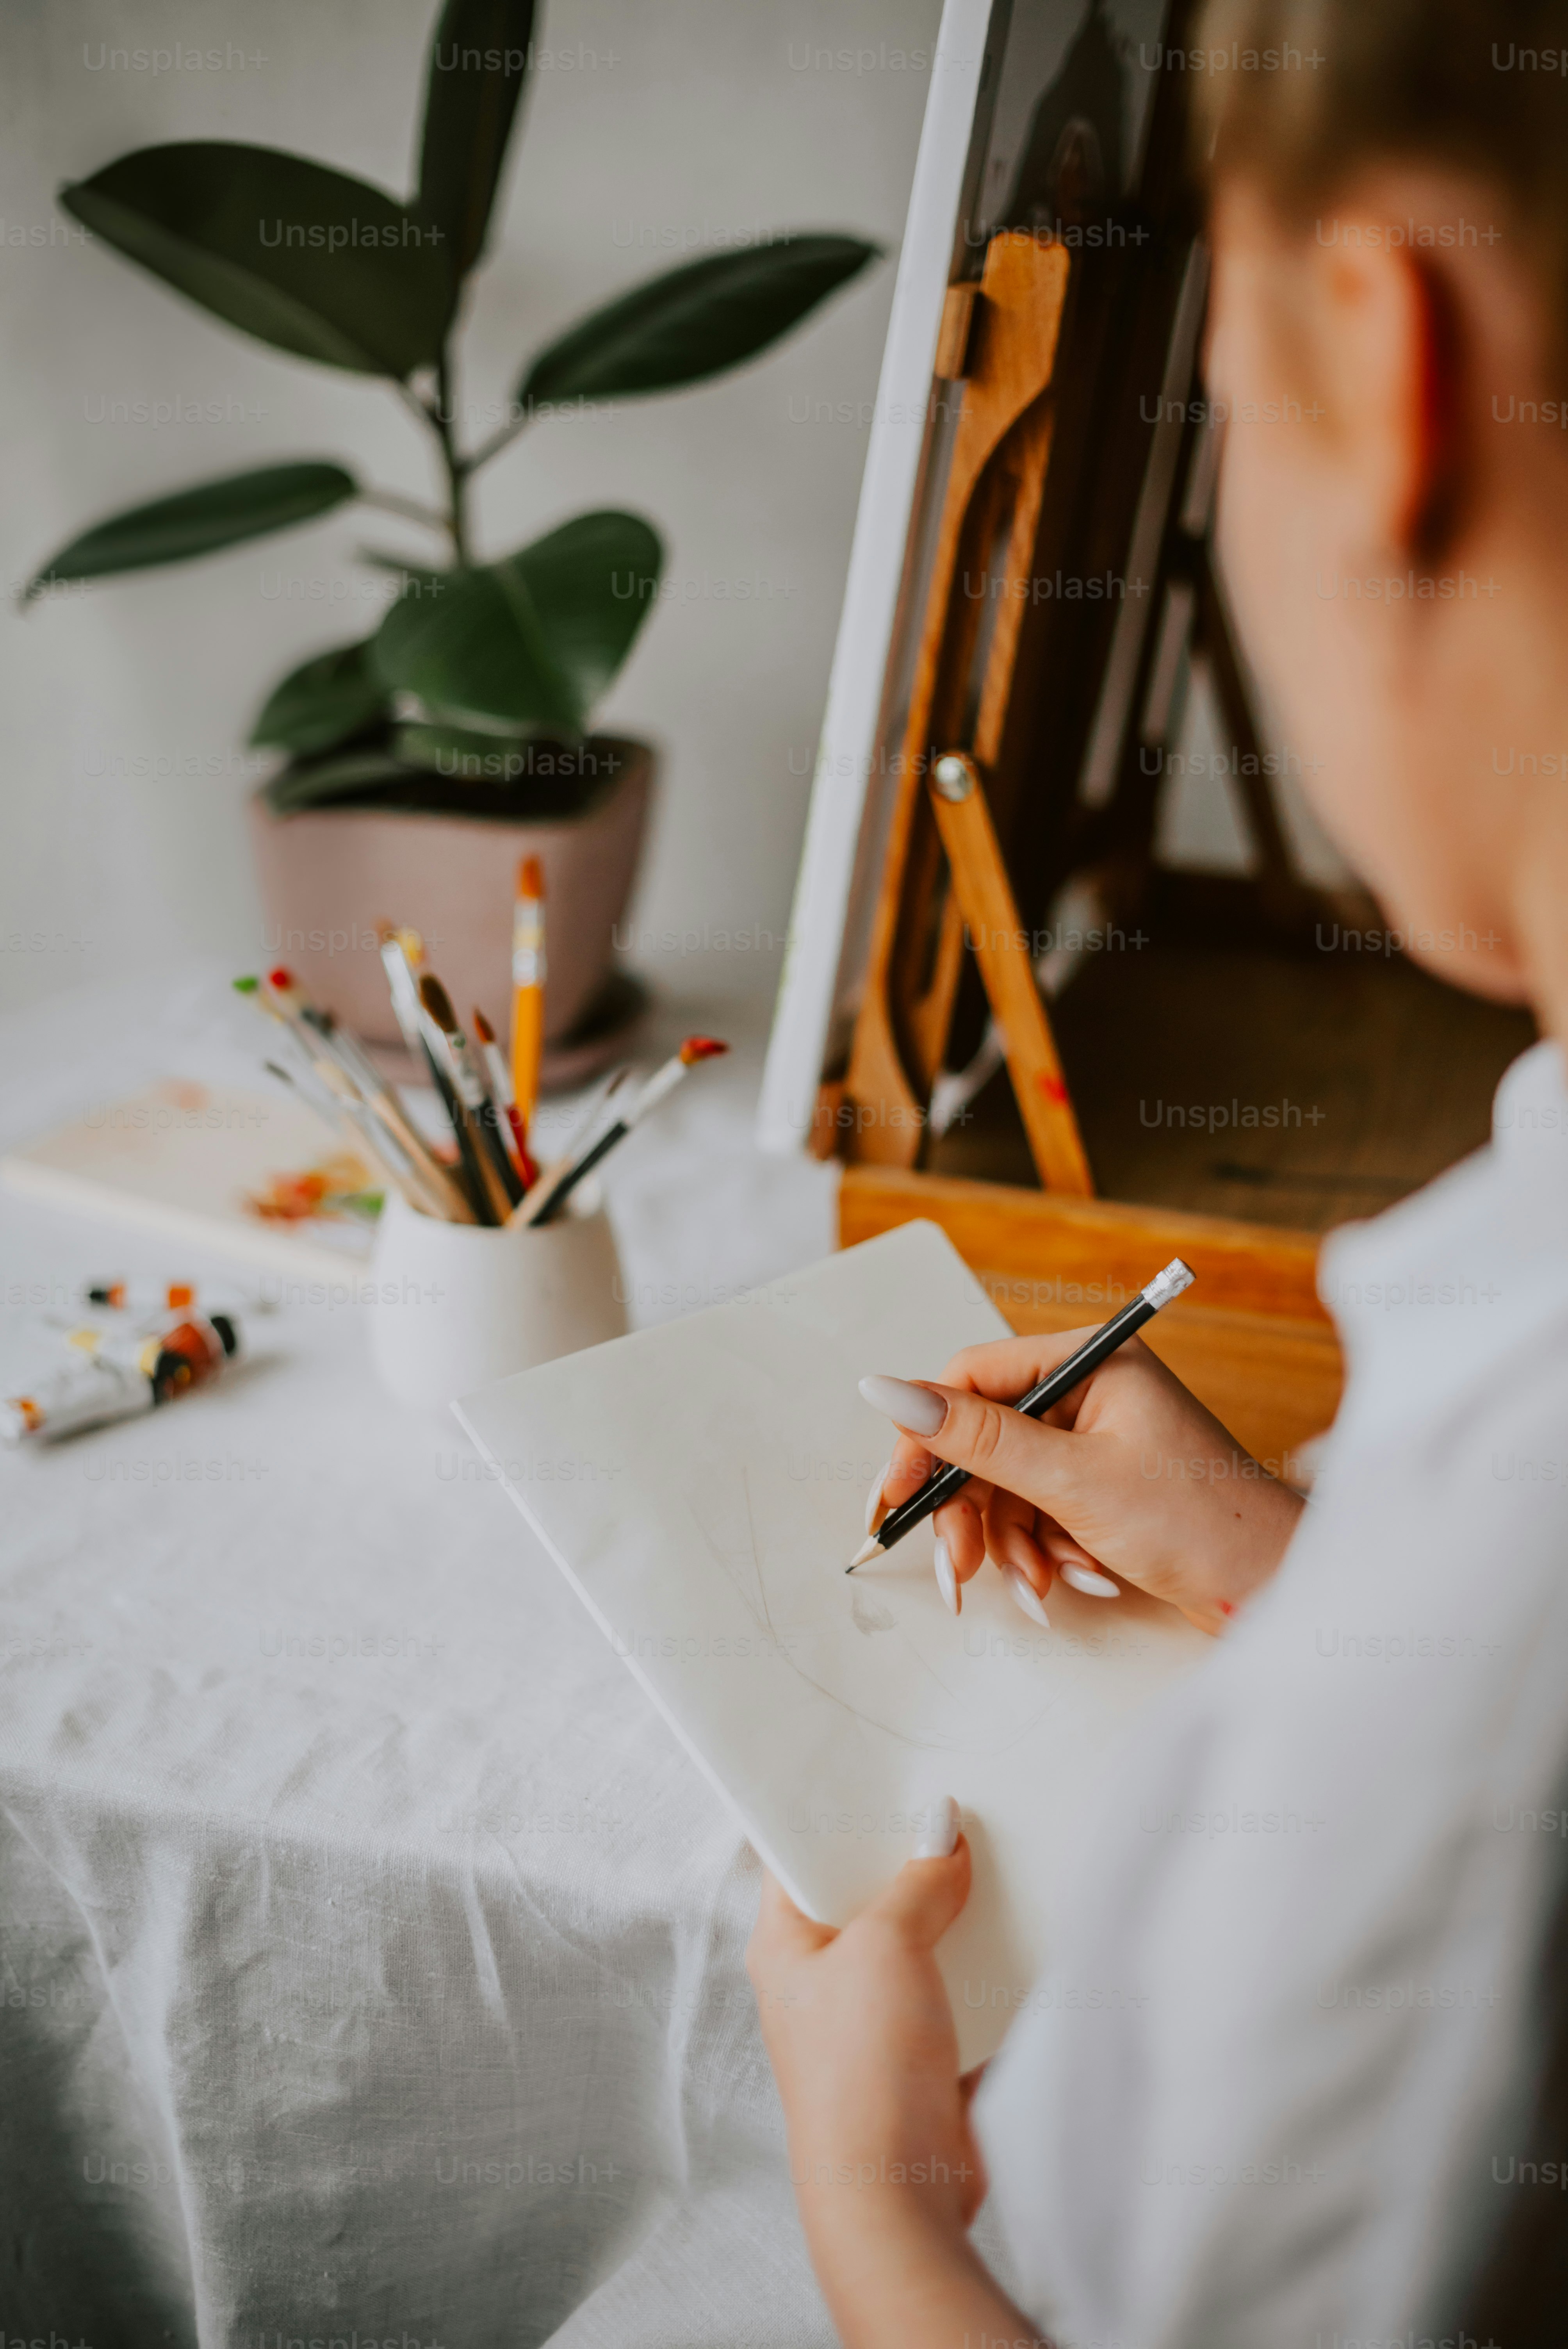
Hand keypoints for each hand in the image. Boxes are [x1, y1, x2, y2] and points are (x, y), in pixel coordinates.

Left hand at [747, 1828, 1035, 2348]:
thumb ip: (916, 1882)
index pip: (800, 1854)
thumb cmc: (864, 2069)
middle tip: (959, 1797)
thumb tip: (941, 1826)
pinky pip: (954, 1985)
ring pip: (918, 1938)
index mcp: (785, 1945)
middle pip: (868, 1893)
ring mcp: (872, 2017)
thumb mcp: (886, 1948)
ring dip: (956, 1906)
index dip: (836, 1809)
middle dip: (913, 1854)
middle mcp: (823, 1978)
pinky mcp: (920, 2050)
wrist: (898, 2195)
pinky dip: (983, 1959)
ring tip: (1001, 1845)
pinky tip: (1021, 1920)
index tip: (882, 1764)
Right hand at [863, 1329, 1303, 1634]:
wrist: (1276, 1589)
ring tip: (1040, 1585)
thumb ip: (977, 1439)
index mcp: (1091, 1361)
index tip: (896, 1495)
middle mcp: (1092, 1391)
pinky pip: (1037, 1512)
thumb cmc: (1199, 1523)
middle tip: (959, 1567)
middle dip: (971, 1510)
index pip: (971, 1378)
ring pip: (1005, 1486)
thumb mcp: (1073, 1480)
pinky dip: (1042, 1551)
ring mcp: (1098, 1441)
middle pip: (983, 1440)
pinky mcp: (1103, 1487)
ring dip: (1011, 1543)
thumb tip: (889, 1389)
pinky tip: (1070, 1579)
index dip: (924, 1437)